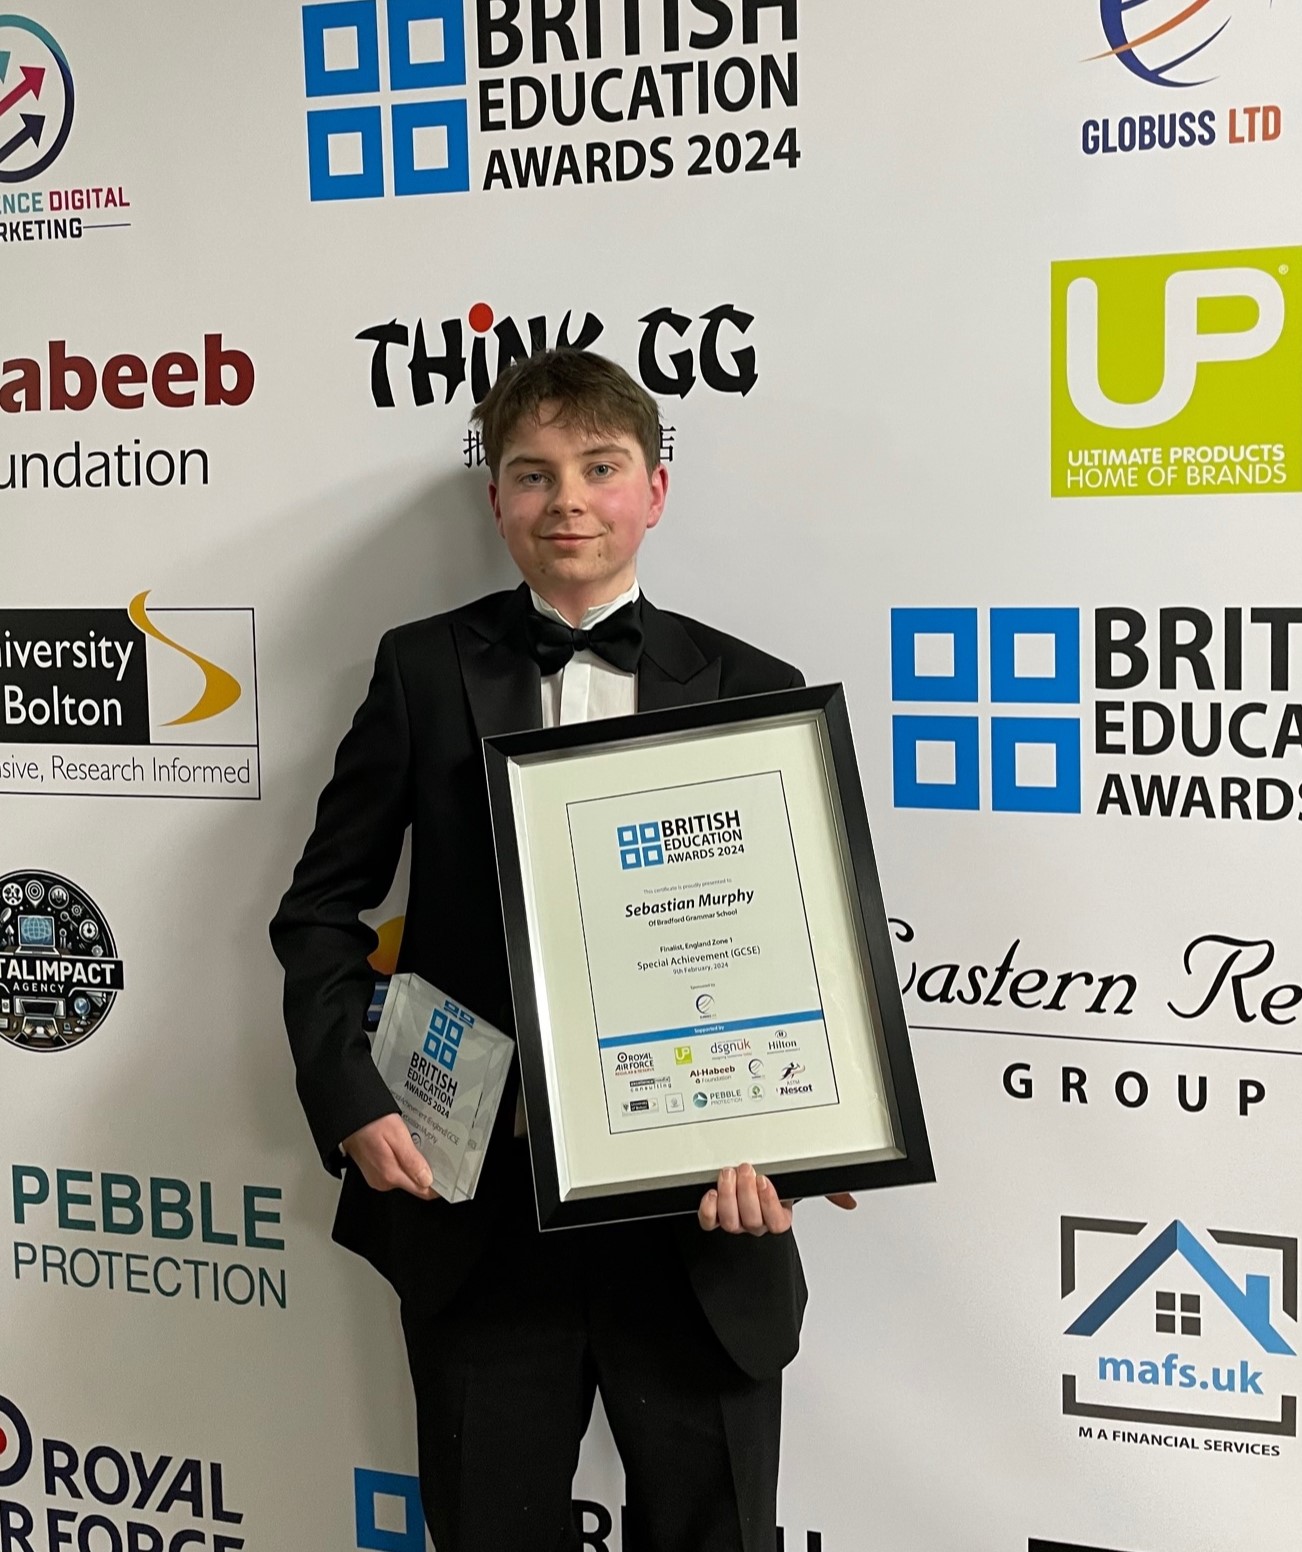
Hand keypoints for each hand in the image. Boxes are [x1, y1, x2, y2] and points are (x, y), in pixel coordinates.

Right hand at [341, 1114, 437, 1199]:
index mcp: (390, 1174)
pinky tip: (404, 1148)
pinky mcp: (374, 1172)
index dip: (437, 1185)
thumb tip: (427, 1180)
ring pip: (405, 1177)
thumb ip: (412, 1161)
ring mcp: (377, 1178)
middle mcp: (382, 1181)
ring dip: (414, 1165)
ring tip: (418, 1146)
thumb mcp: (397, 1136)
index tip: (448, 1176)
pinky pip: (395, 1172)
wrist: (349, 1118)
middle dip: (426, 1171)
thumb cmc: (370, 1123)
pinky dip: (403, 1162)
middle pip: (414, 1184)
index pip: (422, 1191)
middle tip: (434, 1153)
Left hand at [697, 1163, 856, 1233]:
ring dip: (728, 1196)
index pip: (776, 1223)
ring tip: (729, 1173)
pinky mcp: (715, 1216)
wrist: (751, 1178)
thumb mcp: (801, 1183)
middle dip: (747, 1193)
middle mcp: (755, 1223)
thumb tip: (849, 1201)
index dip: (769, 1204)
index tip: (767, 1181)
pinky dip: (708, 1208)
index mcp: (777, 1217)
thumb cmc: (776, 1181)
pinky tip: (711, 1192)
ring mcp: (735, 1221)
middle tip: (746, 1169)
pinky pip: (709, 1222)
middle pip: (751, 1221)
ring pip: (730, 1222)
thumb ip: (827, 1190)